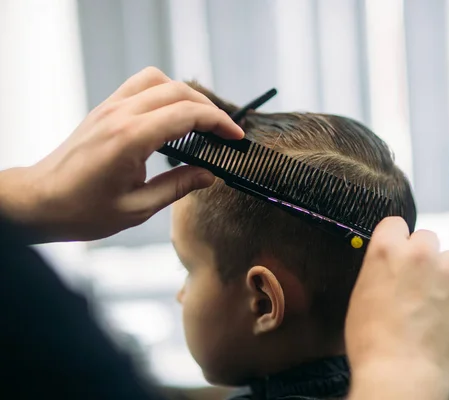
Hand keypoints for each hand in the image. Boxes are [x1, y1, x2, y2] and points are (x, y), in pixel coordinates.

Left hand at [0, 67, 242, 242]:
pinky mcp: (104, 110)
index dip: (219, 123)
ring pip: (158, 80)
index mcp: (130, 139)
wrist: (40, 201)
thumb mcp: (137, 207)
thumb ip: (178, 186)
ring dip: (185, 95)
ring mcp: (110, 108)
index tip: (235, 137)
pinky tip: (171, 115)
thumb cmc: (83, 210)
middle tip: (224, 132)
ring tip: (200, 120)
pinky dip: (163, 92)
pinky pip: (139, 85)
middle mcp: (120, 115)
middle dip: (209, 108)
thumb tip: (209, 174)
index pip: (187, 114)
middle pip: (178, 91)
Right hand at [346, 217, 448, 398]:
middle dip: (422, 257)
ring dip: (446, 274)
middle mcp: (419, 252)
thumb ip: (378, 268)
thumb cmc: (373, 344)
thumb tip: (391, 262)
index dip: (397, 241)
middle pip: (426, 238)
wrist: (401, 375)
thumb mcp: (361, 295)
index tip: (399, 256)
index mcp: (386, 250)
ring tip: (437, 305)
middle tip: (418, 287)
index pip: (396, 224)